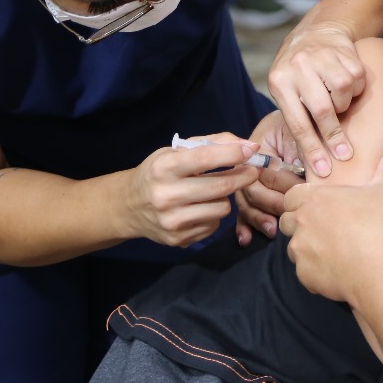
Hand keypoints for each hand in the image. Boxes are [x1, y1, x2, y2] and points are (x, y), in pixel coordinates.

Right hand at [123, 133, 261, 247]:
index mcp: (164, 167)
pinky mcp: (178, 239)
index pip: (205, 158)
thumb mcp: (176, 151)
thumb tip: (247, 146)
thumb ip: (212, 143)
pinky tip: (200, 208)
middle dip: (244, 176)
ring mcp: (171, 220)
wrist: (128, 206)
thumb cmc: (158, 173)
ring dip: (225, 198)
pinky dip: (213, 215)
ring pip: (222, 208)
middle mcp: (165, 195)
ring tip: (213, 191)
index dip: (233, 153)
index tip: (251, 150)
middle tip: (253, 171)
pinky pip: (214, 225)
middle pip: (221, 186)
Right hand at [236, 111, 304, 244]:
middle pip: (251, 189)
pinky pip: (243, 208)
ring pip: (245, 202)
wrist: (302, 117)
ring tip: (273, 230)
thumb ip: (306, 150)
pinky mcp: (250, 191)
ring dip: (257, 218)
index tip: (304, 193)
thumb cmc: (306, 125)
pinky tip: (246, 239)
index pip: (266, 170)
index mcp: (259, 145)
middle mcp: (249, 162)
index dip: (284, 184)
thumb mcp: (305, 132)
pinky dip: (245, 224)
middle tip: (288, 215)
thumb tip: (317, 173)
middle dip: (271, 204)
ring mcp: (246, 177)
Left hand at [268, 21, 366, 178]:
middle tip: (344, 153)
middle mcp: (298, 66)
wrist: (317, 32)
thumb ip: (296, 117)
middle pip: (322, 110)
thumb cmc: (299, 72)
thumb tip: (312, 157)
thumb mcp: (286, 90)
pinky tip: (347, 83)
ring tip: (337, 100)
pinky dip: (356, 89)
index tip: (323, 169)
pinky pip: (356, 80)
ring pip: (342, 93)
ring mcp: (322, 56)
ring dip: (344, 104)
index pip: (297, 122)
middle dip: (334, 135)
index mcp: (279, 81)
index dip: (311, 149)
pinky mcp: (343, 52)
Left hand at [280, 148, 382, 302]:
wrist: (376, 269)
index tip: (317, 207)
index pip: (291, 195)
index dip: (301, 201)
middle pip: (287, 220)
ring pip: (293, 247)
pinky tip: (335, 270)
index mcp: (315, 198)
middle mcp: (301, 222)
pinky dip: (314, 271)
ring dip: (306, 248)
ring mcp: (300, 249)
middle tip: (324, 229)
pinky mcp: (304, 274)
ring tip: (331, 251)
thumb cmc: (378, 225)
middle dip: (300, 224)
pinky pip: (303, 271)